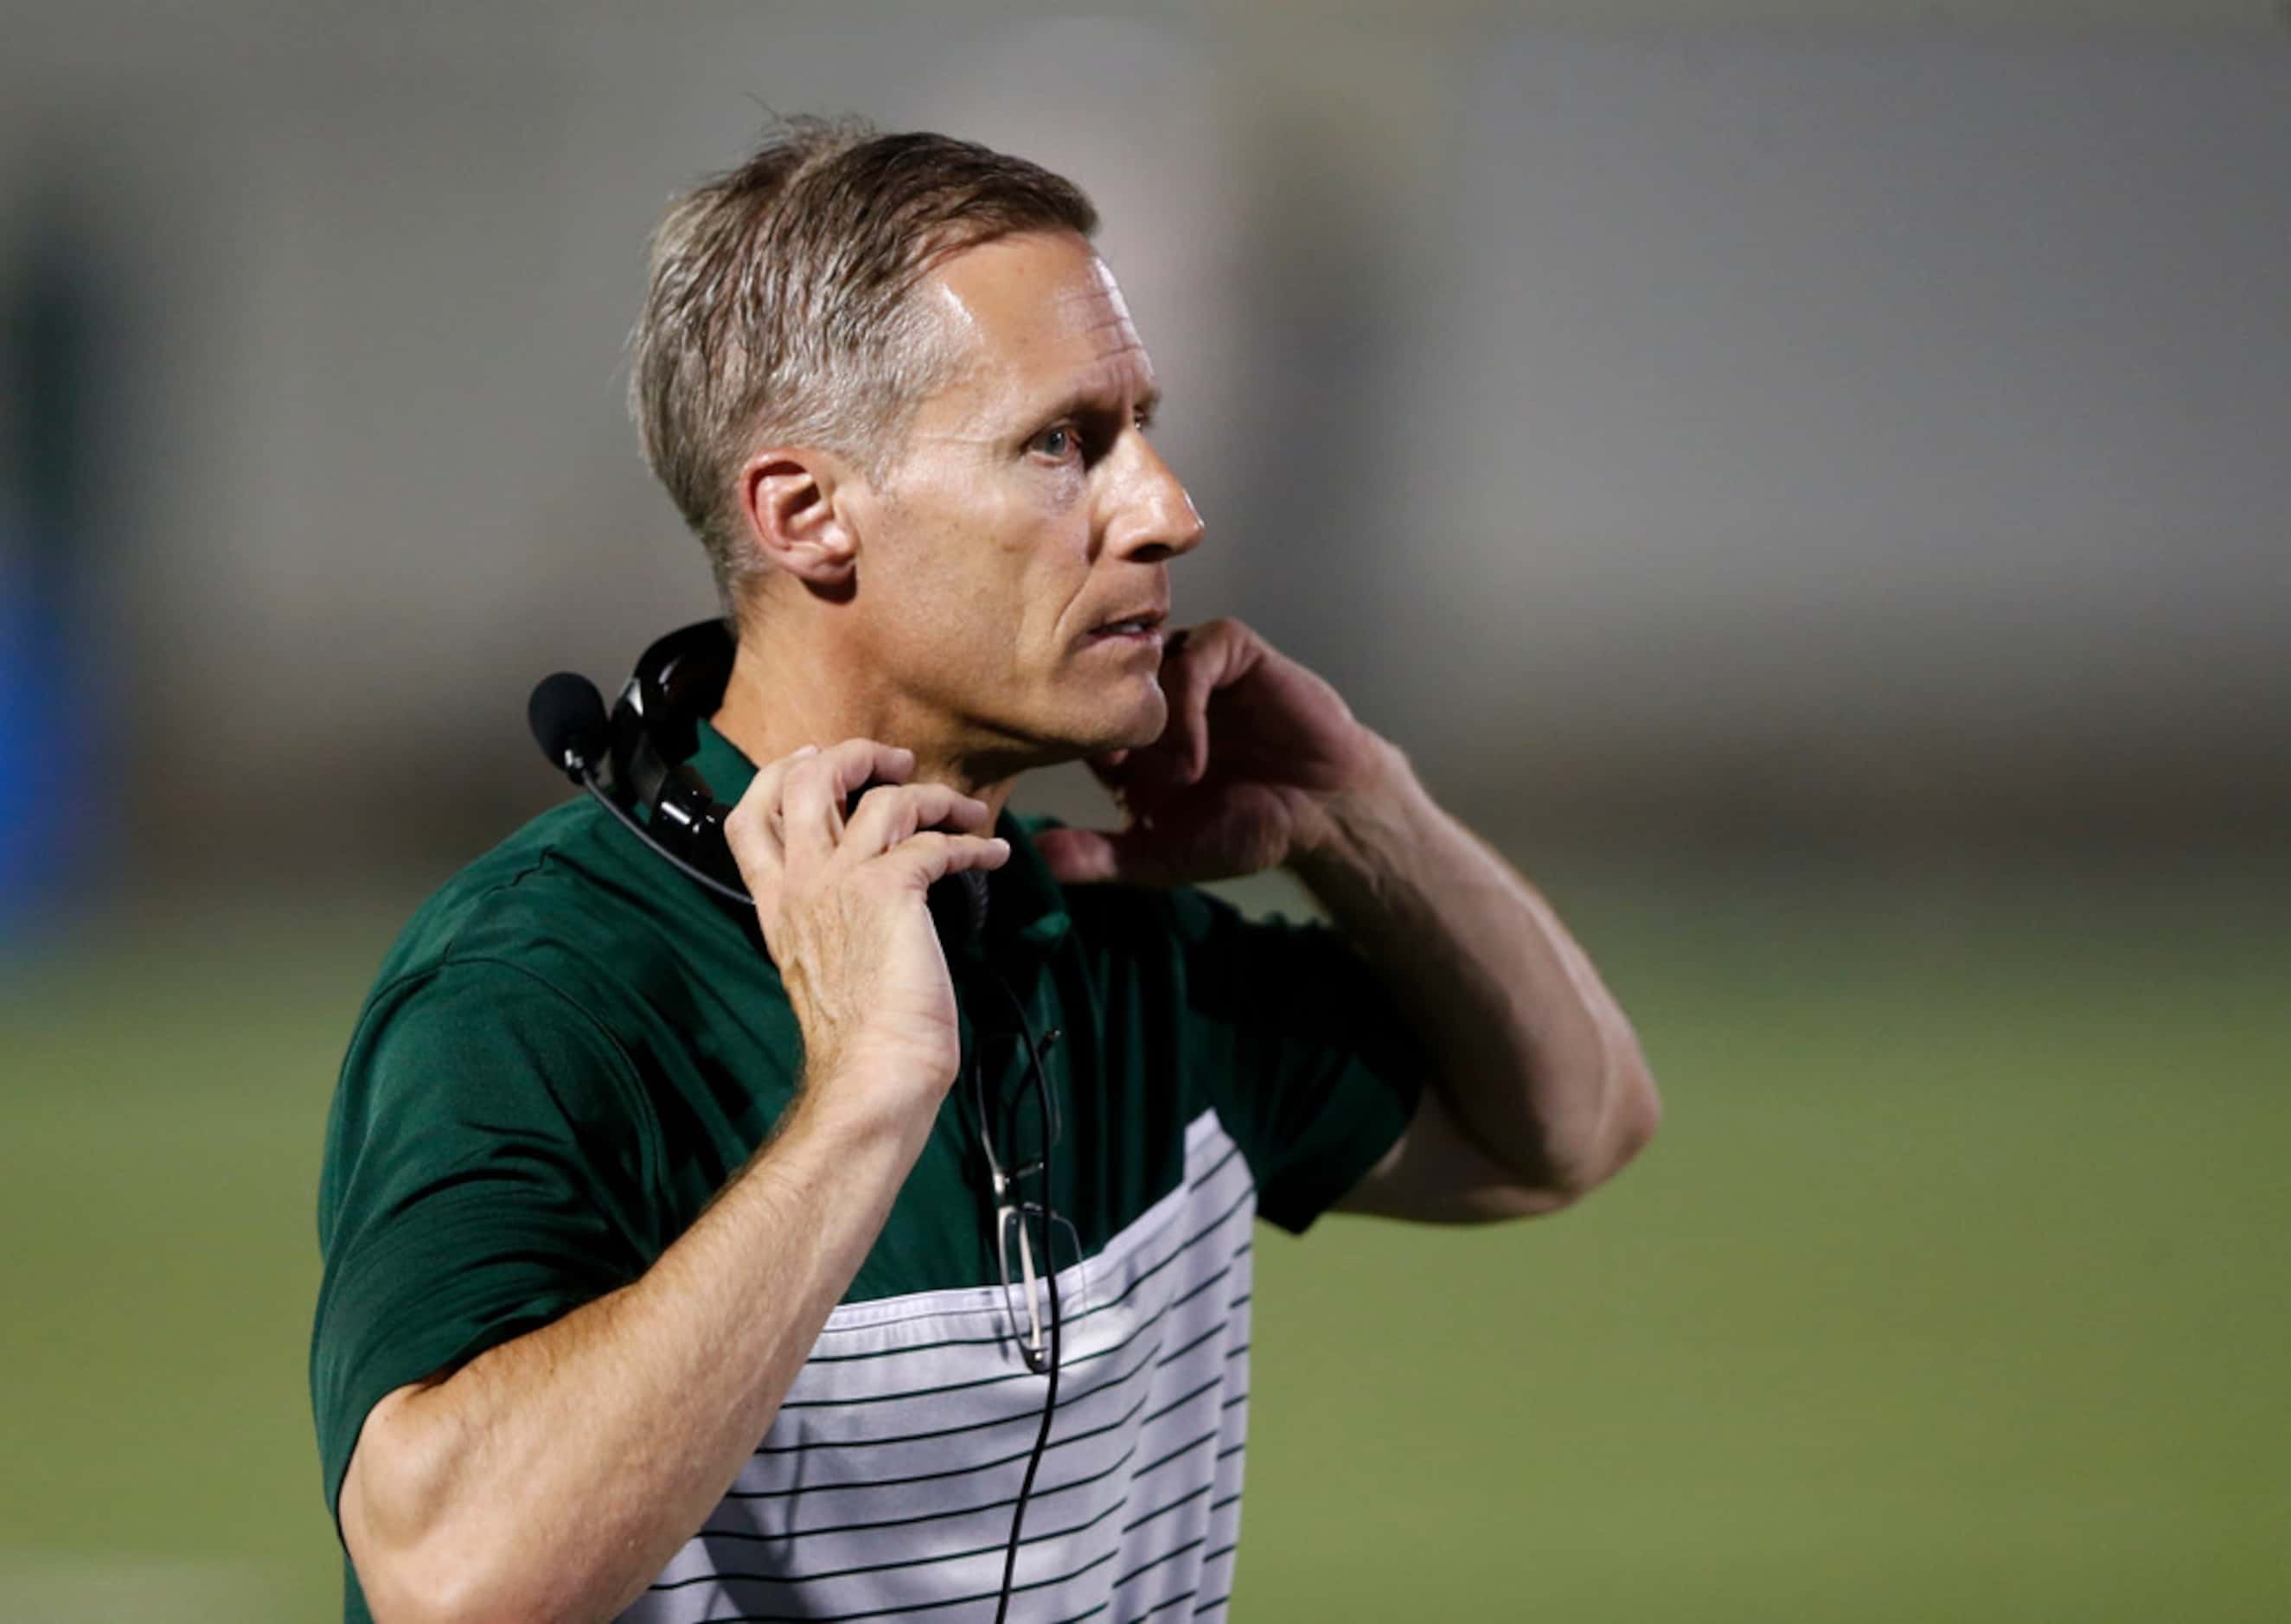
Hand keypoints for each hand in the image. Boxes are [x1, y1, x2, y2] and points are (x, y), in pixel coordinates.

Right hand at [722, 739, 1010, 1104]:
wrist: (874, 1068)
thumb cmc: (857, 1032)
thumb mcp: (820, 961)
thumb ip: (826, 914)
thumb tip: (864, 886)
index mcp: (776, 902)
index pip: (747, 817)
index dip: (780, 774)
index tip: (814, 757)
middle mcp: (801, 883)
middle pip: (805, 780)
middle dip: (853, 754)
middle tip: (898, 760)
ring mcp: (841, 881)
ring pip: (883, 798)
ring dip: (937, 796)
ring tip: (969, 811)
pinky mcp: (890, 889)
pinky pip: (937, 843)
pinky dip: (975, 843)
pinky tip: (994, 853)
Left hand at [1035, 616, 1399, 887]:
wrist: (1326, 813)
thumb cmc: (1248, 832)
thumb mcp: (1164, 855)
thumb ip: (1101, 857)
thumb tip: (1036, 857)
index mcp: (1129, 739)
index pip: (1076, 714)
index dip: (1076, 741)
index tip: (1096, 784)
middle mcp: (1156, 698)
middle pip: (1103, 676)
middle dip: (1107, 721)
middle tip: (1122, 770)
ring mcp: (1195, 670)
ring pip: (1146, 658)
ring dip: (1152, 715)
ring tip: (1175, 776)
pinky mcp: (1236, 653)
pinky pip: (1198, 647)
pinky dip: (1189, 695)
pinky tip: (1197, 753)